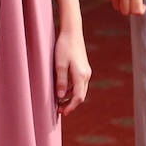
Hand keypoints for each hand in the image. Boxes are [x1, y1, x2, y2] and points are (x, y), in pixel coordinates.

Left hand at [52, 0, 90, 116]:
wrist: (72, 32)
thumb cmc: (64, 47)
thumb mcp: (59, 65)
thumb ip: (60, 81)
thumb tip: (60, 97)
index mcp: (81, 76)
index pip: (78, 98)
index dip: (71, 107)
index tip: (62, 113)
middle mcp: (86, 75)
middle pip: (81, 96)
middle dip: (71, 105)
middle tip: (60, 110)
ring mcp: (86, 71)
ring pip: (81, 90)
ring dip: (72, 98)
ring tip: (60, 102)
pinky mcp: (84, 67)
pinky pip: (80, 83)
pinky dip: (73, 90)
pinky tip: (64, 90)